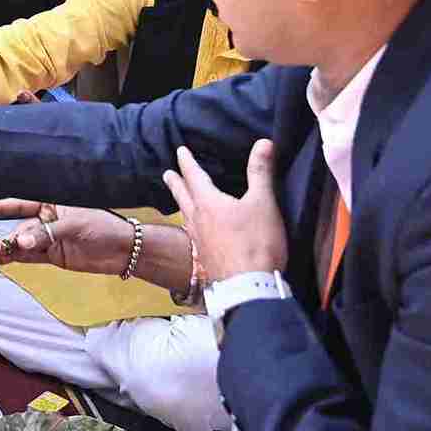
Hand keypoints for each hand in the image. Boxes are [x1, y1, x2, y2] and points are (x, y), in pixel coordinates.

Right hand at [0, 200, 135, 276]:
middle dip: (9, 236)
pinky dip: (19, 258)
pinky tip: (7, 260)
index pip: (22, 203)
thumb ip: (47, 233)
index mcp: (52, 203)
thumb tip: (22, 241)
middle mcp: (49, 220)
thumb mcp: (75, 224)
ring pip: (24, 242)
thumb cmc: (103, 226)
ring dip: (10, 249)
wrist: (123, 250)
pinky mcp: (54, 255)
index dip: (0, 206)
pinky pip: (32, 255)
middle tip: (0, 247)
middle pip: (21, 227)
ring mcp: (50, 238)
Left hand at [162, 141, 286, 280]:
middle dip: (176, 183)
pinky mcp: (206, 258)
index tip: (180, 151)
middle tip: (167, 174)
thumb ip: (261, 172)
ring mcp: (200, 241)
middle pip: (183, 196)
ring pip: (186, 216)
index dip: (188, 162)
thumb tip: (263, 142)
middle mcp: (198, 220)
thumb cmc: (256, 243)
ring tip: (180, 200)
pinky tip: (196, 233)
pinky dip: (191, 225)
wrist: (248, 288)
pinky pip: (193, 234)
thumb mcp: (263, 203)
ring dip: (181, 203)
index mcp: (208, 203)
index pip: (194, 176)